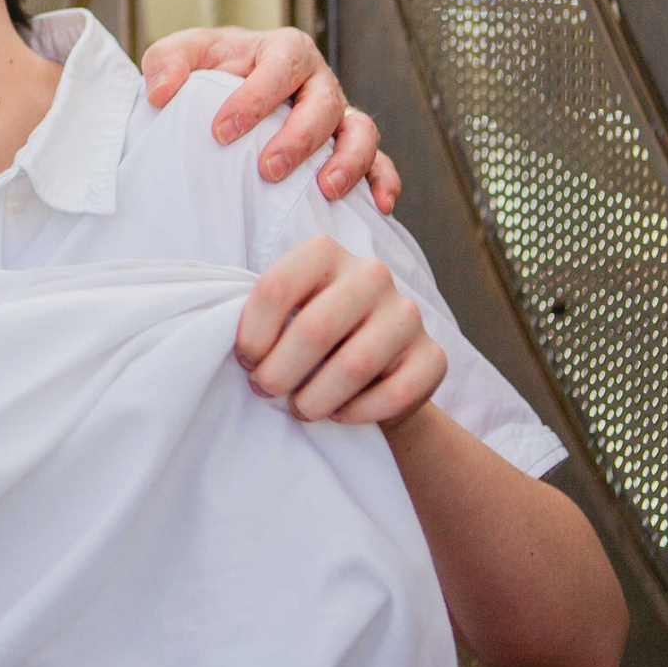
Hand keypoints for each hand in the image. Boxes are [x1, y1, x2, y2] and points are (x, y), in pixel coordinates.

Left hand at [139, 24, 401, 209]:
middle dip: (299, 138)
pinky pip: (379, 163)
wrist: (229, 92)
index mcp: (283, 51)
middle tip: (269, 169)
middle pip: (323, 103)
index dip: (255, 99)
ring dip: (348, 161)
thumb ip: (167, 62)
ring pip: (360, 132)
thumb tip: (161, 93)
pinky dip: (384, 182)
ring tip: (326, 190)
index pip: (279, 67)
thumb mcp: (183, 55)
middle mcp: (317, 81)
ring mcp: (339, 115)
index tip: (221, 131)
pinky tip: (378, 207)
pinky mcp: (349, 148)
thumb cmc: (210, 71)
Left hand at [234, 234, 444, 425]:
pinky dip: (358, 413)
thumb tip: (234, 347)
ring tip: (299, 409)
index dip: (252, 335)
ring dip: (315, 399)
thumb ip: (264, 316)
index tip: (246, 361)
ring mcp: (407, 313)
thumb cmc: (313, 339)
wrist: (375, 371)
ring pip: (354, 365)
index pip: (276, 288)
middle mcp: (371, 274)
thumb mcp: (285, 314)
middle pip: (314, 329)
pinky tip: (339, 414)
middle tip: (265, 391)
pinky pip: (394, 393)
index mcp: (325, 252)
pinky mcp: (433, 355)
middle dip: (279, 372)